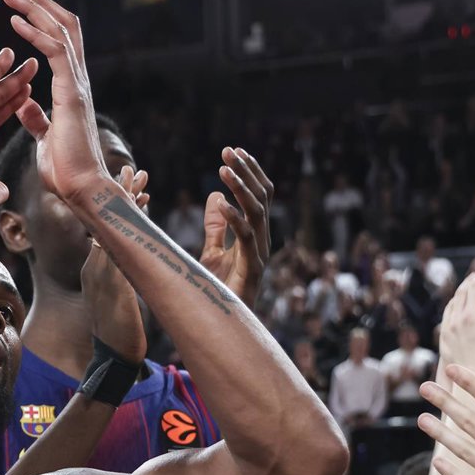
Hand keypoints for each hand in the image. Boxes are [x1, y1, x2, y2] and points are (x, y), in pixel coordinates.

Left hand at [2, 0, 107, 203]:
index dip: (40, 21)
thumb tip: (24, 105)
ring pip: (60, 31)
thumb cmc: (67, 170)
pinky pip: (55, 52)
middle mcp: (76, 81)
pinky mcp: (71, 94)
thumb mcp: (45, 138)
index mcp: (69, 89)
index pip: (58, 43)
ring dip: (34, 9)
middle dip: (37, 4)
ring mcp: (76, 85)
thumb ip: (37, 118)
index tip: (18, 8)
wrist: (82, 190)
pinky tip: (15, 21)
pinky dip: (36, 33)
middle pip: (62, 28)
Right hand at [81, 166, 146, 363]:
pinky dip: (131, 227)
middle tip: (133, 169)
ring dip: (126, 202)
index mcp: (97, 270)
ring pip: (113, 229)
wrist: (112, 360)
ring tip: (139, 178)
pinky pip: (122, 248)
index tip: (129, 185)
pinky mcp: (113, 284)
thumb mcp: (116, 303)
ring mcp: (102, 274)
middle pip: (105, 222)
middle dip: (119, 194)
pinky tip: (143, 209)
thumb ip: (118, 283)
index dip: (116, 207)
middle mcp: (96, 267)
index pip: (105, 230)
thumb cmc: (118, 335)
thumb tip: (123, 272)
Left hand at [201, 147, 271, 306]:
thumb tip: (215, 196)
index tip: (233, 151)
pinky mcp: (252, 269)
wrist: (223, 324)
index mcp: (255, 233)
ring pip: (257, 213)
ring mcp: (259, 254)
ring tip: (224, 170)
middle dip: (245, 172)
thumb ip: (216, 225)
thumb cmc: (219, 290)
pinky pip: (246, 239)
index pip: (259, 194)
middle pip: (261, 198)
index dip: (249, 172)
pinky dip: (234, 220)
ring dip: (241, 189)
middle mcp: (262, 240)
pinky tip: (222, 204)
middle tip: (228, 151)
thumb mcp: (212, 251)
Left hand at [438, 266, 474, 389]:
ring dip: (467, 283)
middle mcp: (468, 316)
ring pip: (459, 294)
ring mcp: (454, 321)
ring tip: (474, 278)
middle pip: (474, 287)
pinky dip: (457, 296)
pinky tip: (462, 294)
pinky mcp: (445, 328)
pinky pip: (450, 306)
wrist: (471, 374)